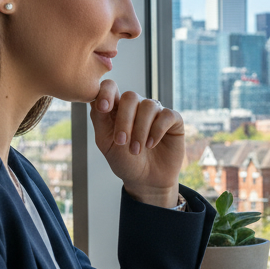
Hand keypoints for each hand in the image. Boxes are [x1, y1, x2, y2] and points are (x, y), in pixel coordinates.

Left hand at [90, 80, 184, 206]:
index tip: (103, 108)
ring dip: (140, 130)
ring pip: (148, 106)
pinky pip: (166, 115)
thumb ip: (100, 120)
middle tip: (122, 142)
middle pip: (130, 96)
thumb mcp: (106, 143)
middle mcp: (137, 106)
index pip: (110, 87)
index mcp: (117, 108)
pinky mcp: (173, 120)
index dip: (106, 92)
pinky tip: (151, 144)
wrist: (146, 181)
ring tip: (136, 150)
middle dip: (124, 120)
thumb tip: (96, 99)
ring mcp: (156, 112)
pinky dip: (157, 130)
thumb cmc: (125, 161)